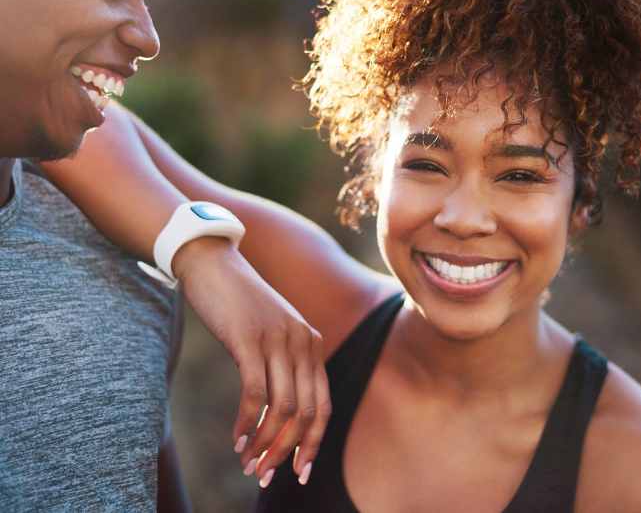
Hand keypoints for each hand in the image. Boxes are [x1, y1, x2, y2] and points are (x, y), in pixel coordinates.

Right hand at [172, 236, 330, 486]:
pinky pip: (254, 393)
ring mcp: (278, 339)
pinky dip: (246, 423)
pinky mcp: (249, 339)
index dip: (314, 443)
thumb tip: (281, 415)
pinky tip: (235, 440)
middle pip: (305, 413)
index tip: (299, 472)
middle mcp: (303, 342)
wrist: (215, 265)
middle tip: (264, 477)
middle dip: (287, 452)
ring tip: (248, 464)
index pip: (323, 406)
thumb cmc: (241, 306)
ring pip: (282, 409)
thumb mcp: (273, 333)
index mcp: (312, 344)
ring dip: (265, 444)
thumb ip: (283, 364)